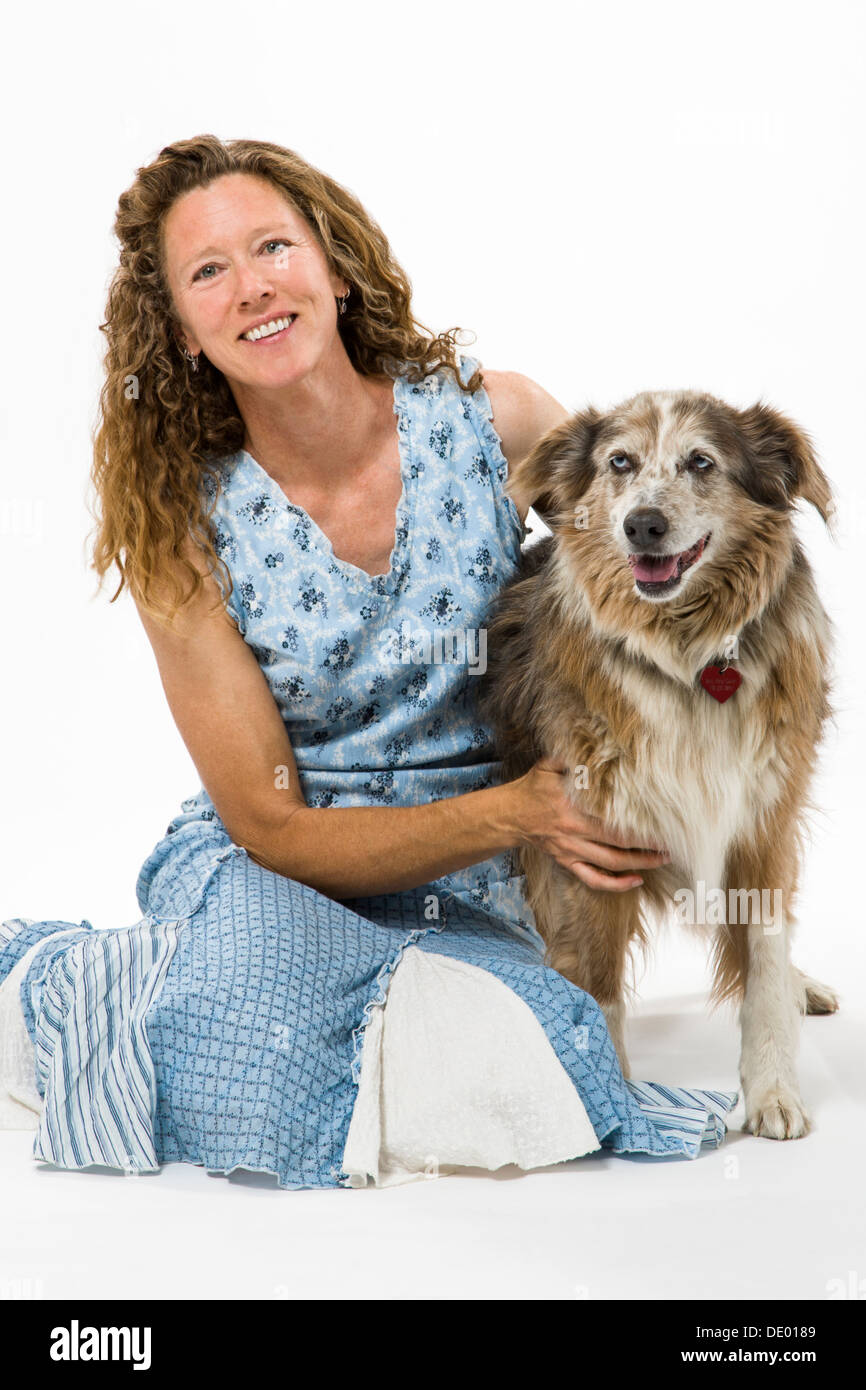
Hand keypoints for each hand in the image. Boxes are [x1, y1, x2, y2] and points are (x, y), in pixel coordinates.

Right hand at [508, 756, 671, 891]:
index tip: (662, 820)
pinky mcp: (568, 862)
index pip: (613, 818)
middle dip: (648, 845)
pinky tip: (635, 881)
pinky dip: (615, 884)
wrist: (509, 815)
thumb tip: (596, 746)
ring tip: (662, 859)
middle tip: (672, 843)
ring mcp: (571, 850)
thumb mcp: (548, 766)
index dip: (640, 822)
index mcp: (572, 807)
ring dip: (640, 864)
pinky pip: (594, 879)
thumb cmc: (532, 788)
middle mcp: (574, 831)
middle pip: (619, 843)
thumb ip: (572, 758)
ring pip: (611, 863)